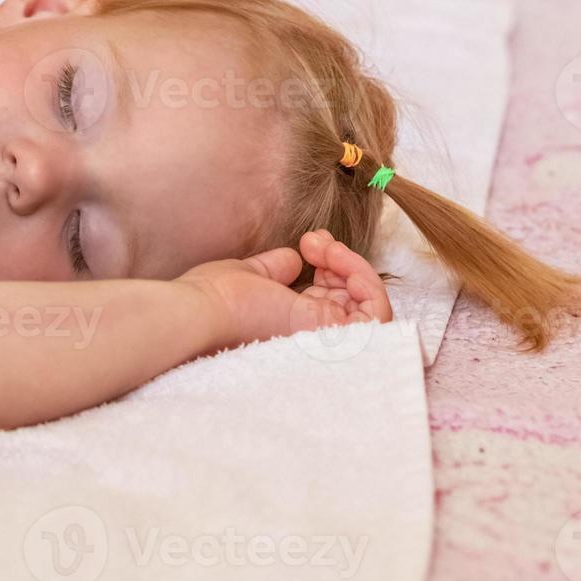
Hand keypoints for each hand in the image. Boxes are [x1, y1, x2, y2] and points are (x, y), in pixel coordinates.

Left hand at [179, 229, 392, 348]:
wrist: (203, 312)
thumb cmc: (216, 297)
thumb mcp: (252, 274)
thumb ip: (276, 268)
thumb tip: (295, 258)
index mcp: (293, 322)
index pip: (333, 297)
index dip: (332, 265)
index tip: (311, 241)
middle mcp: (313, 335)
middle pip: (356, 302)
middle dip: (345, 261)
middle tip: (316, 241)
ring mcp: (325, 340)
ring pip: (372, 308)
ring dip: (358, 268)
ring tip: (328, 248)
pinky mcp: (334, 338)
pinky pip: (377, 314)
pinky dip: (369, 282)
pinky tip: (341, 261)